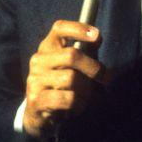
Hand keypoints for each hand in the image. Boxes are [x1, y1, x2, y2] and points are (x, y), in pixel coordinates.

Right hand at [23, 20, 106, 136]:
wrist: (38, 113)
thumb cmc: (61, 86)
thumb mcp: (73, 67)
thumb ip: (85, 52)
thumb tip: (98, 38)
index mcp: (48, 47)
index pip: (59, 28)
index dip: (78, 29)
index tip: (97, 35)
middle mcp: (38, 60)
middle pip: (71, 55)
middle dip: (94, 68)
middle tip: (106, 78)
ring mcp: (35, 79)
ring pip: (71, 79)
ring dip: (87, 90)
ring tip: (87, 96)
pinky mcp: (36, 99)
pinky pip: (68, 99)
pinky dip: (79, 104)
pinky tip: (78, 106)